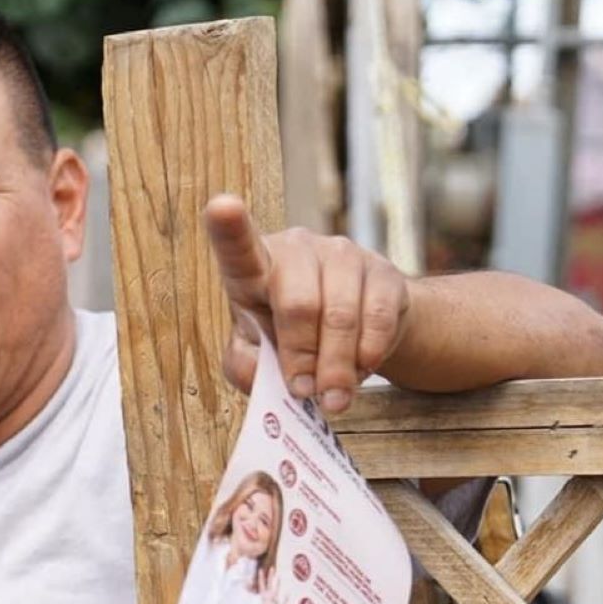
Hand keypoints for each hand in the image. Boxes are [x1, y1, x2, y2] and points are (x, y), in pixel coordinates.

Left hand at [206, 194, 411, 415]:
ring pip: (340, 317)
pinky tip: (361, 369)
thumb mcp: (255, 356)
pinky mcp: (382, 270)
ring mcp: (342, 254)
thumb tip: (264, 374)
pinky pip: (377, 320)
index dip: (229, 228)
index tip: (220, 206)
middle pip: (298, 304)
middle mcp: (297, 249)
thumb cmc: (287, 339)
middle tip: (306, 392)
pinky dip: (368, 356)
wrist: (353, 329)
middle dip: (302, 358)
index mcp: (254, 268)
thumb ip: (245, 366)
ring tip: (335, 396)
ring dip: (337, 368)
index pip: (238, 249)